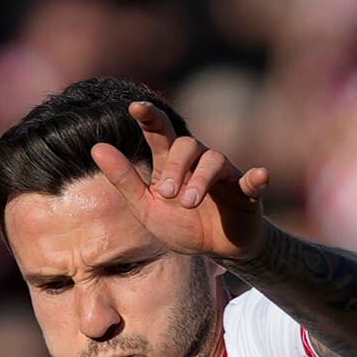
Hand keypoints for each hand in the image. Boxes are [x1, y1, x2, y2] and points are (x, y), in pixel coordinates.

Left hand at [89, 98, 272, 263]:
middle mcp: (198, 161)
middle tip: (166, 194)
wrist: (215, 249)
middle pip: (187, 144)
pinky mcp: (246, 192)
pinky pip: (252, 179)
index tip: (135, 107)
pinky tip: (259, 175)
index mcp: (171, 164)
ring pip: (213, 159)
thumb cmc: (180, 224)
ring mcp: (224, 175)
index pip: (160, 132)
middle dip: (175, 167)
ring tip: (187, 202)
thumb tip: (96, 147)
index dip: (149, 117)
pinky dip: (256, 177)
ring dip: (199, 179)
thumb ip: (125, 179)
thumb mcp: (146, 206)